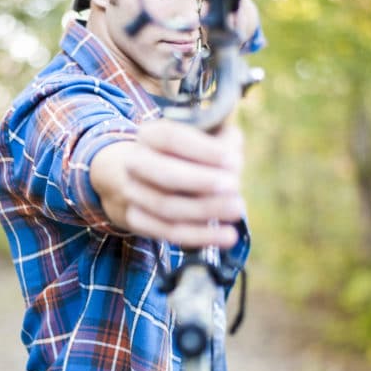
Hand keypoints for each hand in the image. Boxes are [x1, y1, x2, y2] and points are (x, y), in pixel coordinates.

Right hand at [90, 118, 244, 247]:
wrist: (154, 179)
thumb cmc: (193, 155)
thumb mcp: (210, 138)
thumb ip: (225, 143)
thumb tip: (233, 161)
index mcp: (150, 135)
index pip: (171, 137)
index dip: (202, 149)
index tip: (233, 159)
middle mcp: (136, 163)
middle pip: (165, 174)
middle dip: (201, 181)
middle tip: (234, 185)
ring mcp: (133, 193)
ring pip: (167, 207)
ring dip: (205, 210)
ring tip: (237, 210)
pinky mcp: (138, 220)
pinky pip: (169, 232)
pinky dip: (201, 236)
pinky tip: (227, 236)